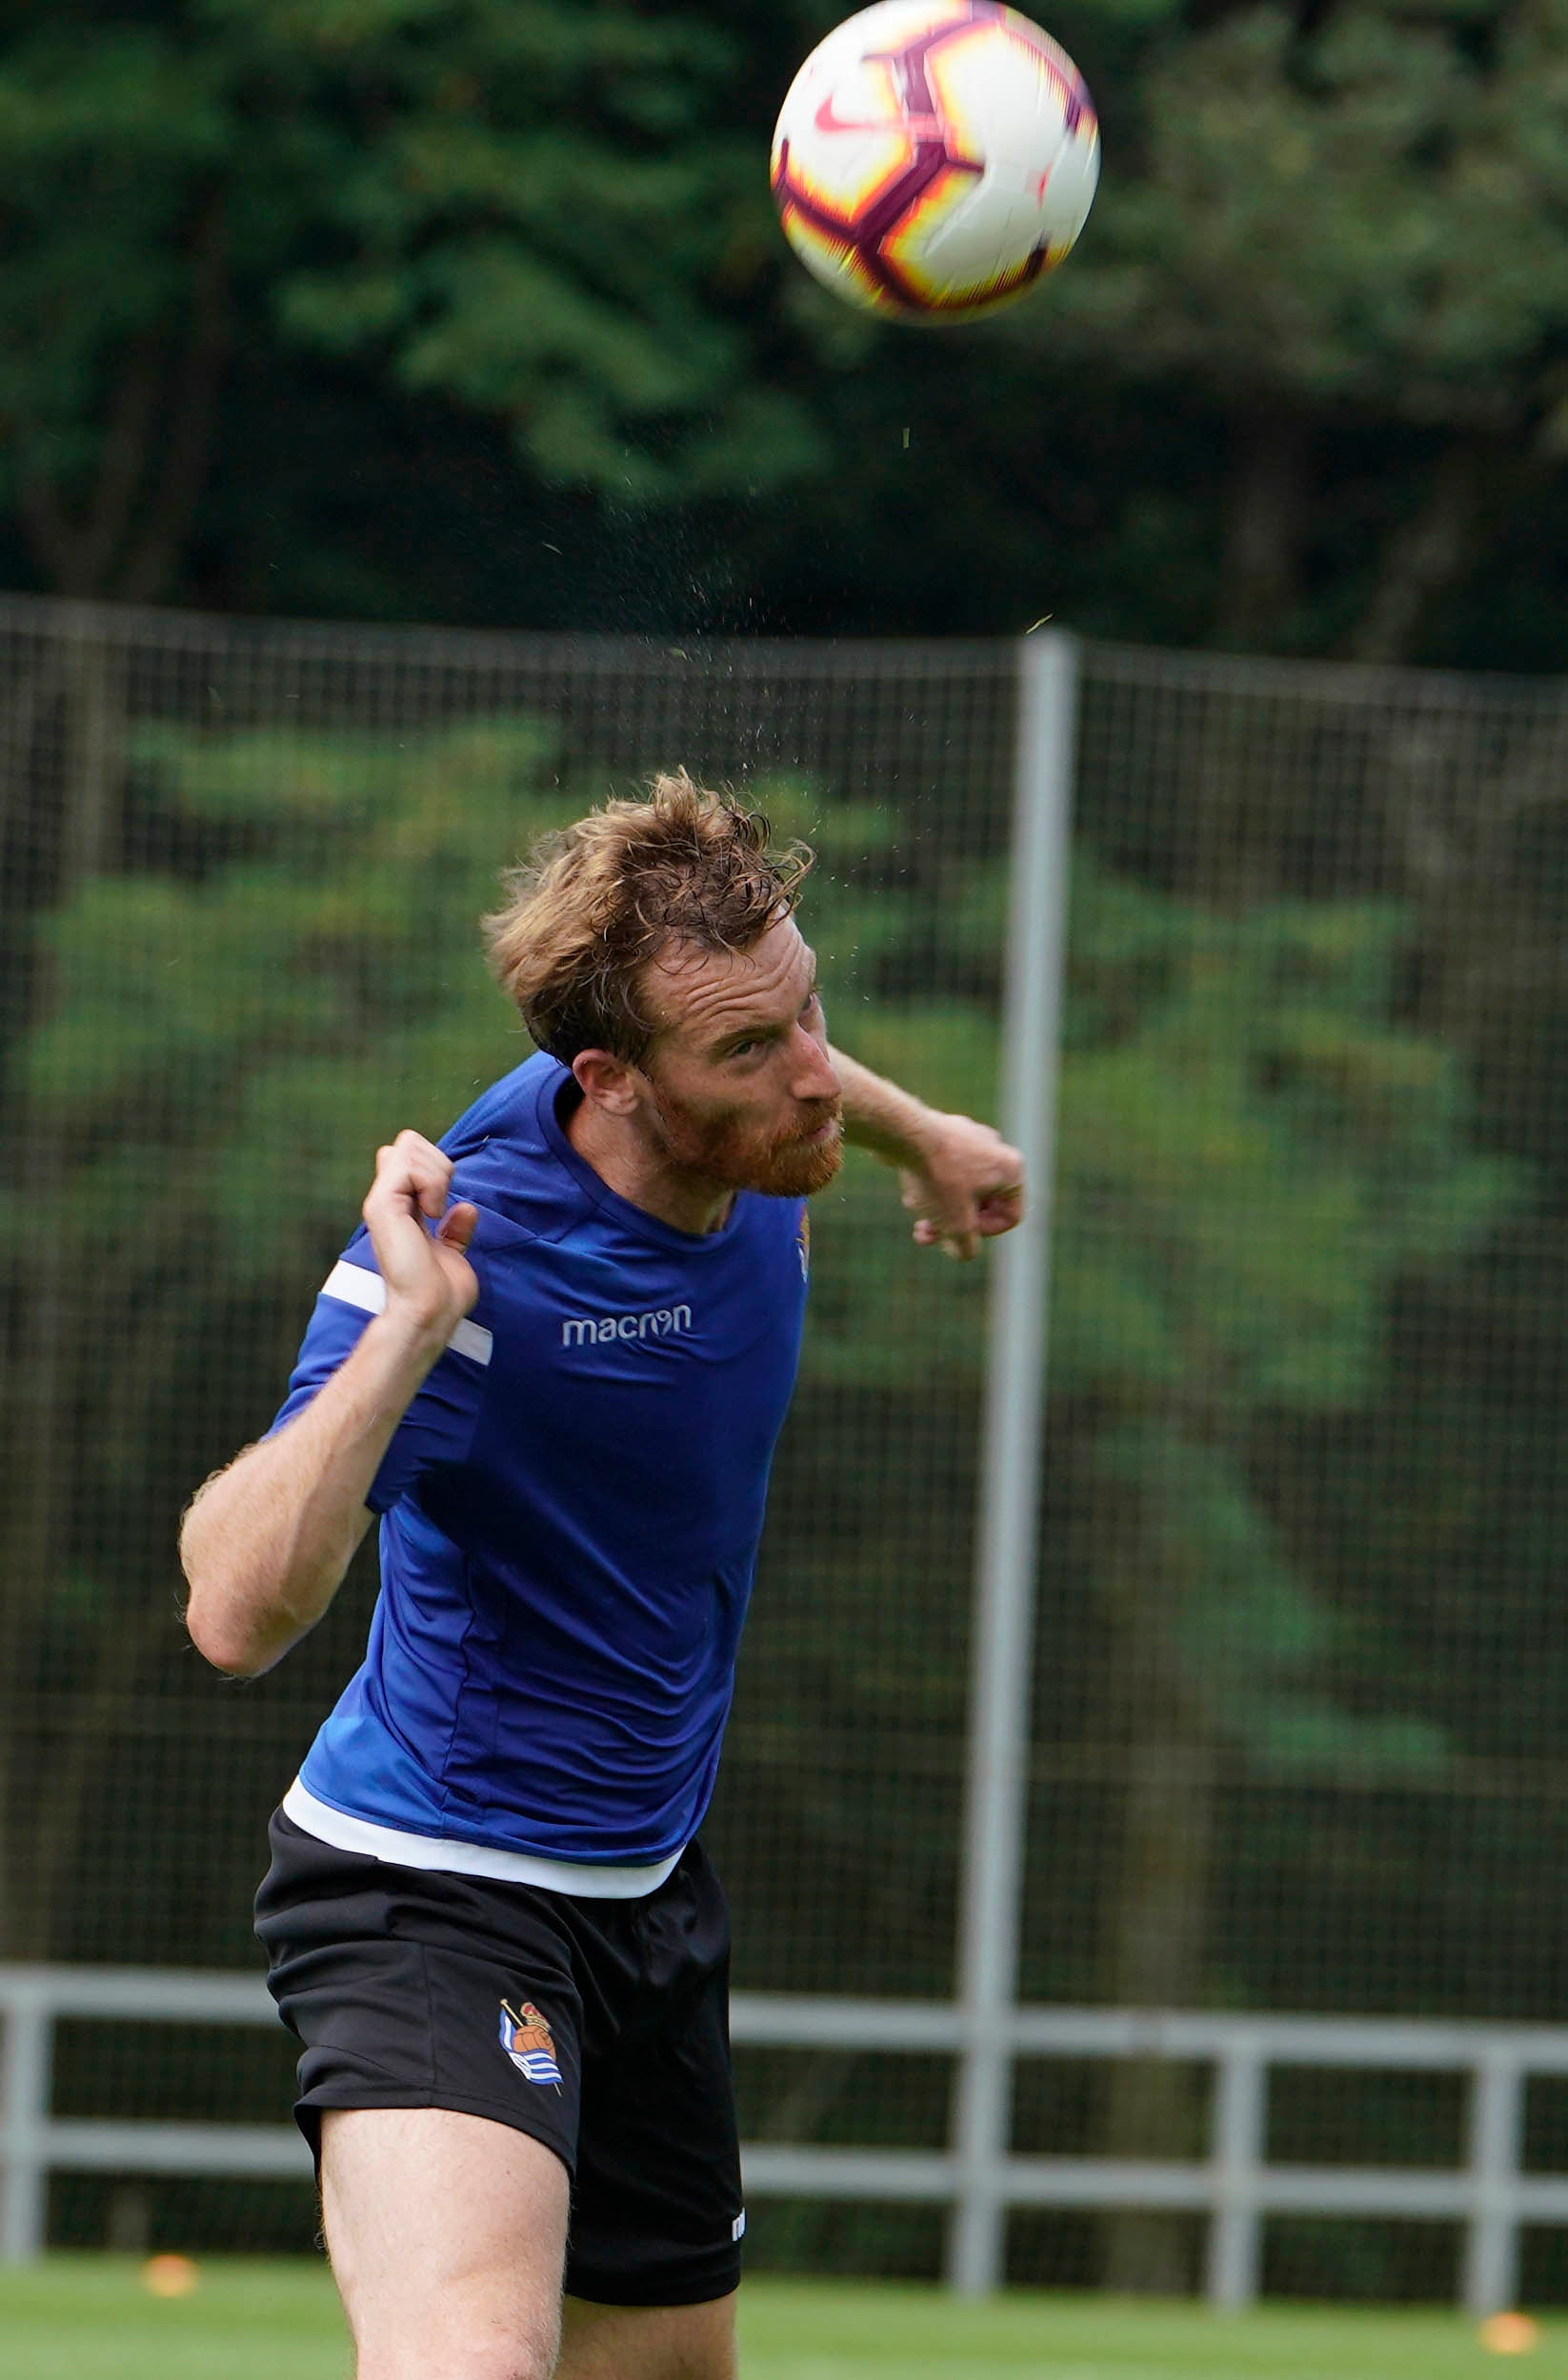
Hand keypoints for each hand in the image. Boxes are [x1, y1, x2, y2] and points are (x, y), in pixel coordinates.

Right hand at [361, 1130, 477, 1336]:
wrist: (430, 1311)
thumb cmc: (441, 1293)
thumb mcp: (452, 1253)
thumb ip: (455, 1230)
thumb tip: (465, 1208)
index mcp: (399, 1209)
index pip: (405, 1154)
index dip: (435, 1167)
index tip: (444, 1204)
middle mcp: (386, 1200)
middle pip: (407, 1141)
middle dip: (438, 1162)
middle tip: (442, 1203)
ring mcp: (380, 1200)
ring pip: (408, 1145)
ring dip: (437, 1172)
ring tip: (437, 1209)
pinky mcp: (381, 1205)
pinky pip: (408, 1164)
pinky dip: (432, 1182)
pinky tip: (432, 1212)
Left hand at [898, 1114, 1024, 1260]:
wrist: (904, 1135)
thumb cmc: (938, 1178)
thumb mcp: (956, 1225)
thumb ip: (966, 1247)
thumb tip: (964, 1250)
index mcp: (1012, 1169)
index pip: (1011, 1216)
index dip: (985, 1233)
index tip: (960, 1231)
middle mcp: (996, 1150)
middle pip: (980, 1203)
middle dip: (953, 1222)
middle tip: (929, 1232)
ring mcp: (970, 1138)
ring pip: (959, 1188)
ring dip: (938, 1206)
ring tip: (915, 1208)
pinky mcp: (945, 1134)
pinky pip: (944, 1170)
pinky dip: (930, 1185)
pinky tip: (910, 1190)